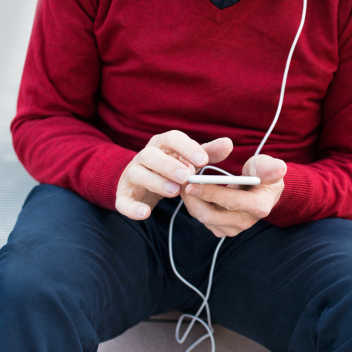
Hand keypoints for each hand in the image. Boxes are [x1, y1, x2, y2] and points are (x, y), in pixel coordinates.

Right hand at [116, 130, 232, 219]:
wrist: (141, 181)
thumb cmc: (171, 166)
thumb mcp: (190, 159)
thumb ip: (208, 152)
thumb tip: (228, 144)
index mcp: (162, 144)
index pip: (172, 138)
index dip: (187, 147)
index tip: (203, 160)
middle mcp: (144, 156)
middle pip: (151, 155)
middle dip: (169, 165)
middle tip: (187, 176)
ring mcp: (131, 174)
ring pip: (137, 174)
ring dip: (155, 182)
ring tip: (174, 191)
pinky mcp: (123, 194)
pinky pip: (123, 200)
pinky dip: (132, 207)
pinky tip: (146, 214)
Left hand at [181, 154, 286, 236]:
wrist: (262, 190)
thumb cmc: (263, 174)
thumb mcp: (267, 166)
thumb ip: (270, 168)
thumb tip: (279, 168)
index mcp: (258, 207)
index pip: (230, 202)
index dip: (209, 193)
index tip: (190, 183)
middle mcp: (245, 222)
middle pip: (211, 215)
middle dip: (192, 199)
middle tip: (179, 180)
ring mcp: (233, 228)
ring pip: (203, 218)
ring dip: (190, 201)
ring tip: (181, 181)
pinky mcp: (222, 229)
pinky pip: (202, 219)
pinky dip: (193, 204)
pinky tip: (190, 190)